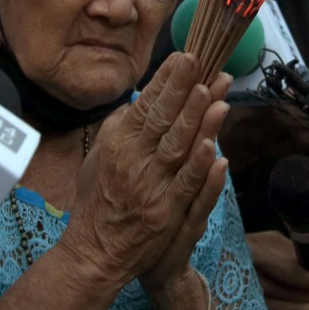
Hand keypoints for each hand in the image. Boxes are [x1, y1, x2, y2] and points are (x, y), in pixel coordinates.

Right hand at [62, 53, 229, 284]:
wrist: (94, 253)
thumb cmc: (96, 204)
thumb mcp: (98, 160)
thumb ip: (115, 130)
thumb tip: (133, 102)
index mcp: (118, 145)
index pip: (145, 105)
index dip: (165, 80)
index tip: (183, 56)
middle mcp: (133, 160)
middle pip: (163, 118)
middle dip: (182, 86)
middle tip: (201, 59)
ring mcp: (150, 186)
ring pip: (177, 145)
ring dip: (196, 116)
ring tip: (213, 90)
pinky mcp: (165, 211)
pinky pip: (185, 184)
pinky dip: (199, 165)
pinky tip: (211, 145)